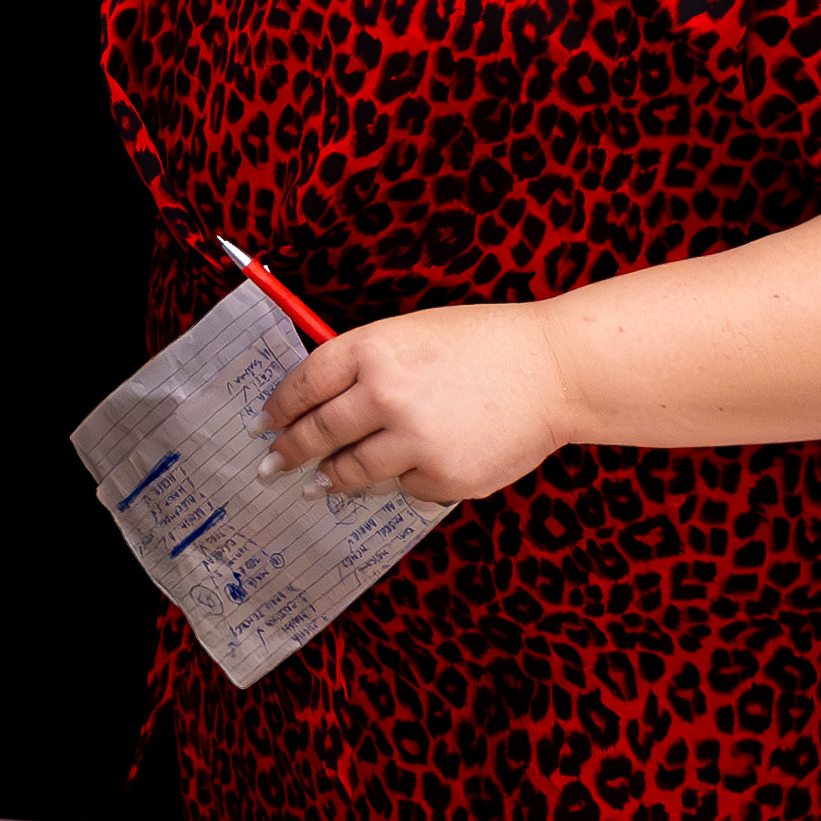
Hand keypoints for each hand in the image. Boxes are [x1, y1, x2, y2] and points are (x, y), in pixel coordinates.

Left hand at [262, 302, 584, 502]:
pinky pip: (403, 487)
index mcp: (373, 349)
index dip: (279, 407)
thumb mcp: (414, 333)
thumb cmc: (486, 345)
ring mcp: (413, 441)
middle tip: (270, 466)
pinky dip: (405, 479)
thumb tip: (321, 402)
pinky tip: (419, 464)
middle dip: (287, 453)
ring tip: (321, 482)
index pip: (305, 383)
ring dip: (331, 478)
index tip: (265, 423)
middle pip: (317, 433)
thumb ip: (367, 364)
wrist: (556, 371)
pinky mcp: (441, 477)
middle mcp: (384, 395)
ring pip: (351, 471)